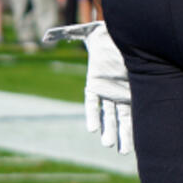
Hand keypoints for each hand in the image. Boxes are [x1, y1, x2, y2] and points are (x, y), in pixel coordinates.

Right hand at [42, 21, 133, 153]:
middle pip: (108, 115)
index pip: (92, 104)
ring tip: (124, 151)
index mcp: (96, 81)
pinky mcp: (134, 90)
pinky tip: (135, 137)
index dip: (92, 116)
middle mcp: (109, 91)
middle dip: (110, 131)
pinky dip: (133, 122)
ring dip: (123, 133)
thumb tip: (47, 36)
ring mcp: (122, 92)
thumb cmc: (105, 33)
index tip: (92, 130)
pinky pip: (133, 109)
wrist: (127, 32)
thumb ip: (66, 33)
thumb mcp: (86, 30)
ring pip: (122, 117)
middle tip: (111, 147)